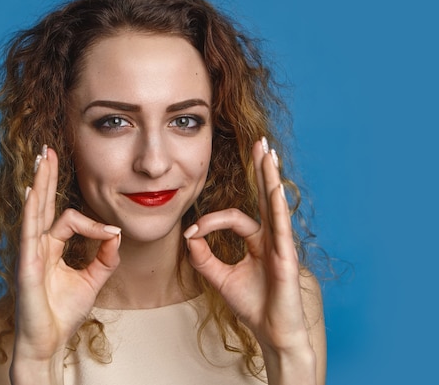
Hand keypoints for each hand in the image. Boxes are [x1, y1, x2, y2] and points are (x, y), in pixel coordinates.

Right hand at [13, 147, 120, 364]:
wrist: (48, 342)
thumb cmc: (63, 313)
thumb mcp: (92, 280)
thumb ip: (104, 257)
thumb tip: (116, 234)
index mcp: (50, 248)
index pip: (69, 220)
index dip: (94, 224)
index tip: (112, 236)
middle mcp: (37, 246)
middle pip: (42, 203)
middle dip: (47, 175)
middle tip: (48, 149)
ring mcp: (29, 253)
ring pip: (35, 210)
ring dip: (39, 182)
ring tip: (42, 157)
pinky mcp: (26, 265)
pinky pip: (29, 233)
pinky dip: (31, 211)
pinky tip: (32, 191)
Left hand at [184, 138, 309, 353]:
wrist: (271, 332)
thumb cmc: (252, 306)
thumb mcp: (219, 278)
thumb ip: (203, 257)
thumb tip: (187, 236)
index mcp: (257, 241)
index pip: (233, 218)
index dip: (210, 221)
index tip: (191, 231)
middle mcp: (271, 237)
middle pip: (265, 196)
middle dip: (262, 169)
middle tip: (260, 143)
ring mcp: (281, 245)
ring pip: (274, 204)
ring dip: (270, 177)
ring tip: (269, 153)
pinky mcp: (286, 257)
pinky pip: (281, 228)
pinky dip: (278, 208)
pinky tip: (275, 189)